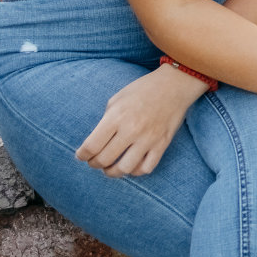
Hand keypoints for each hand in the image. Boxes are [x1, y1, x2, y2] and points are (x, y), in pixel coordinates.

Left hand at [75, 64, 208, 176]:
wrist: (175, 85)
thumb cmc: (143, 89)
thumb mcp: (117, 99)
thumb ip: (106, 121)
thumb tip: (97, 141)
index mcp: (116, 116)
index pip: (91, 146)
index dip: (82, 155)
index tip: (81, 155)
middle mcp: (131, 130)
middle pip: (104, 160)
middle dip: (94, 164)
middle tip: (94, 161)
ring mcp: (148, 139)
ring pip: (124, 169)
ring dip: (112, 172)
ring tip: (110, 168)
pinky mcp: (162, 144)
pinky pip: (146, 168)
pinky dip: (135, 171)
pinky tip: (131, 165)